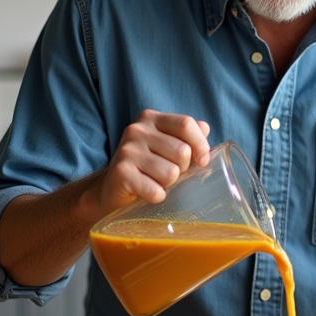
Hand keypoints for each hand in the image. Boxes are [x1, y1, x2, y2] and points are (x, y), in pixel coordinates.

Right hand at [87, 110, 210, 216]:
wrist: (111, 189)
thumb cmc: (147, 166)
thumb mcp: (166, 145)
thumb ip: (186, 135)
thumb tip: (205, 128)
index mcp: (151, 119)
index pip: (186, 124)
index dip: (200, 145)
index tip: (202, 161)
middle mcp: (136, 130)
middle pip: (182, 152)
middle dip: (182, 169)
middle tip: (168, 174)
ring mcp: (127, 151)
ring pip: (171, 173)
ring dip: (168, 184)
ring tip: (155, 182)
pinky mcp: (121, 174)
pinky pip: (156, 191)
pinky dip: (157, 197)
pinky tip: (147, 192)